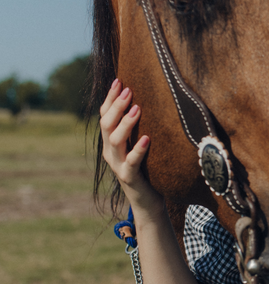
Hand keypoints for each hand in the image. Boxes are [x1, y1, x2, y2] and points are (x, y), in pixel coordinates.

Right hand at [99, 79, 162, 216]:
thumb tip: (147, 100)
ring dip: (126, 123)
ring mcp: (118, 165)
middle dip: (116, 106)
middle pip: (105, 125)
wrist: (148, 203)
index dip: (110, 98)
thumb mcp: (139, 146)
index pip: (104, 116)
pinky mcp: (130, 178)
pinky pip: (132, 163)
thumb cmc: (147, 170)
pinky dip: (138, 150)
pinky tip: (147, 138)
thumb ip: (137, 129)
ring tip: (138, 109)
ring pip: (115, 141)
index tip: (119, 80)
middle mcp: (110, 153)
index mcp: (110, 143)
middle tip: (129, 90)